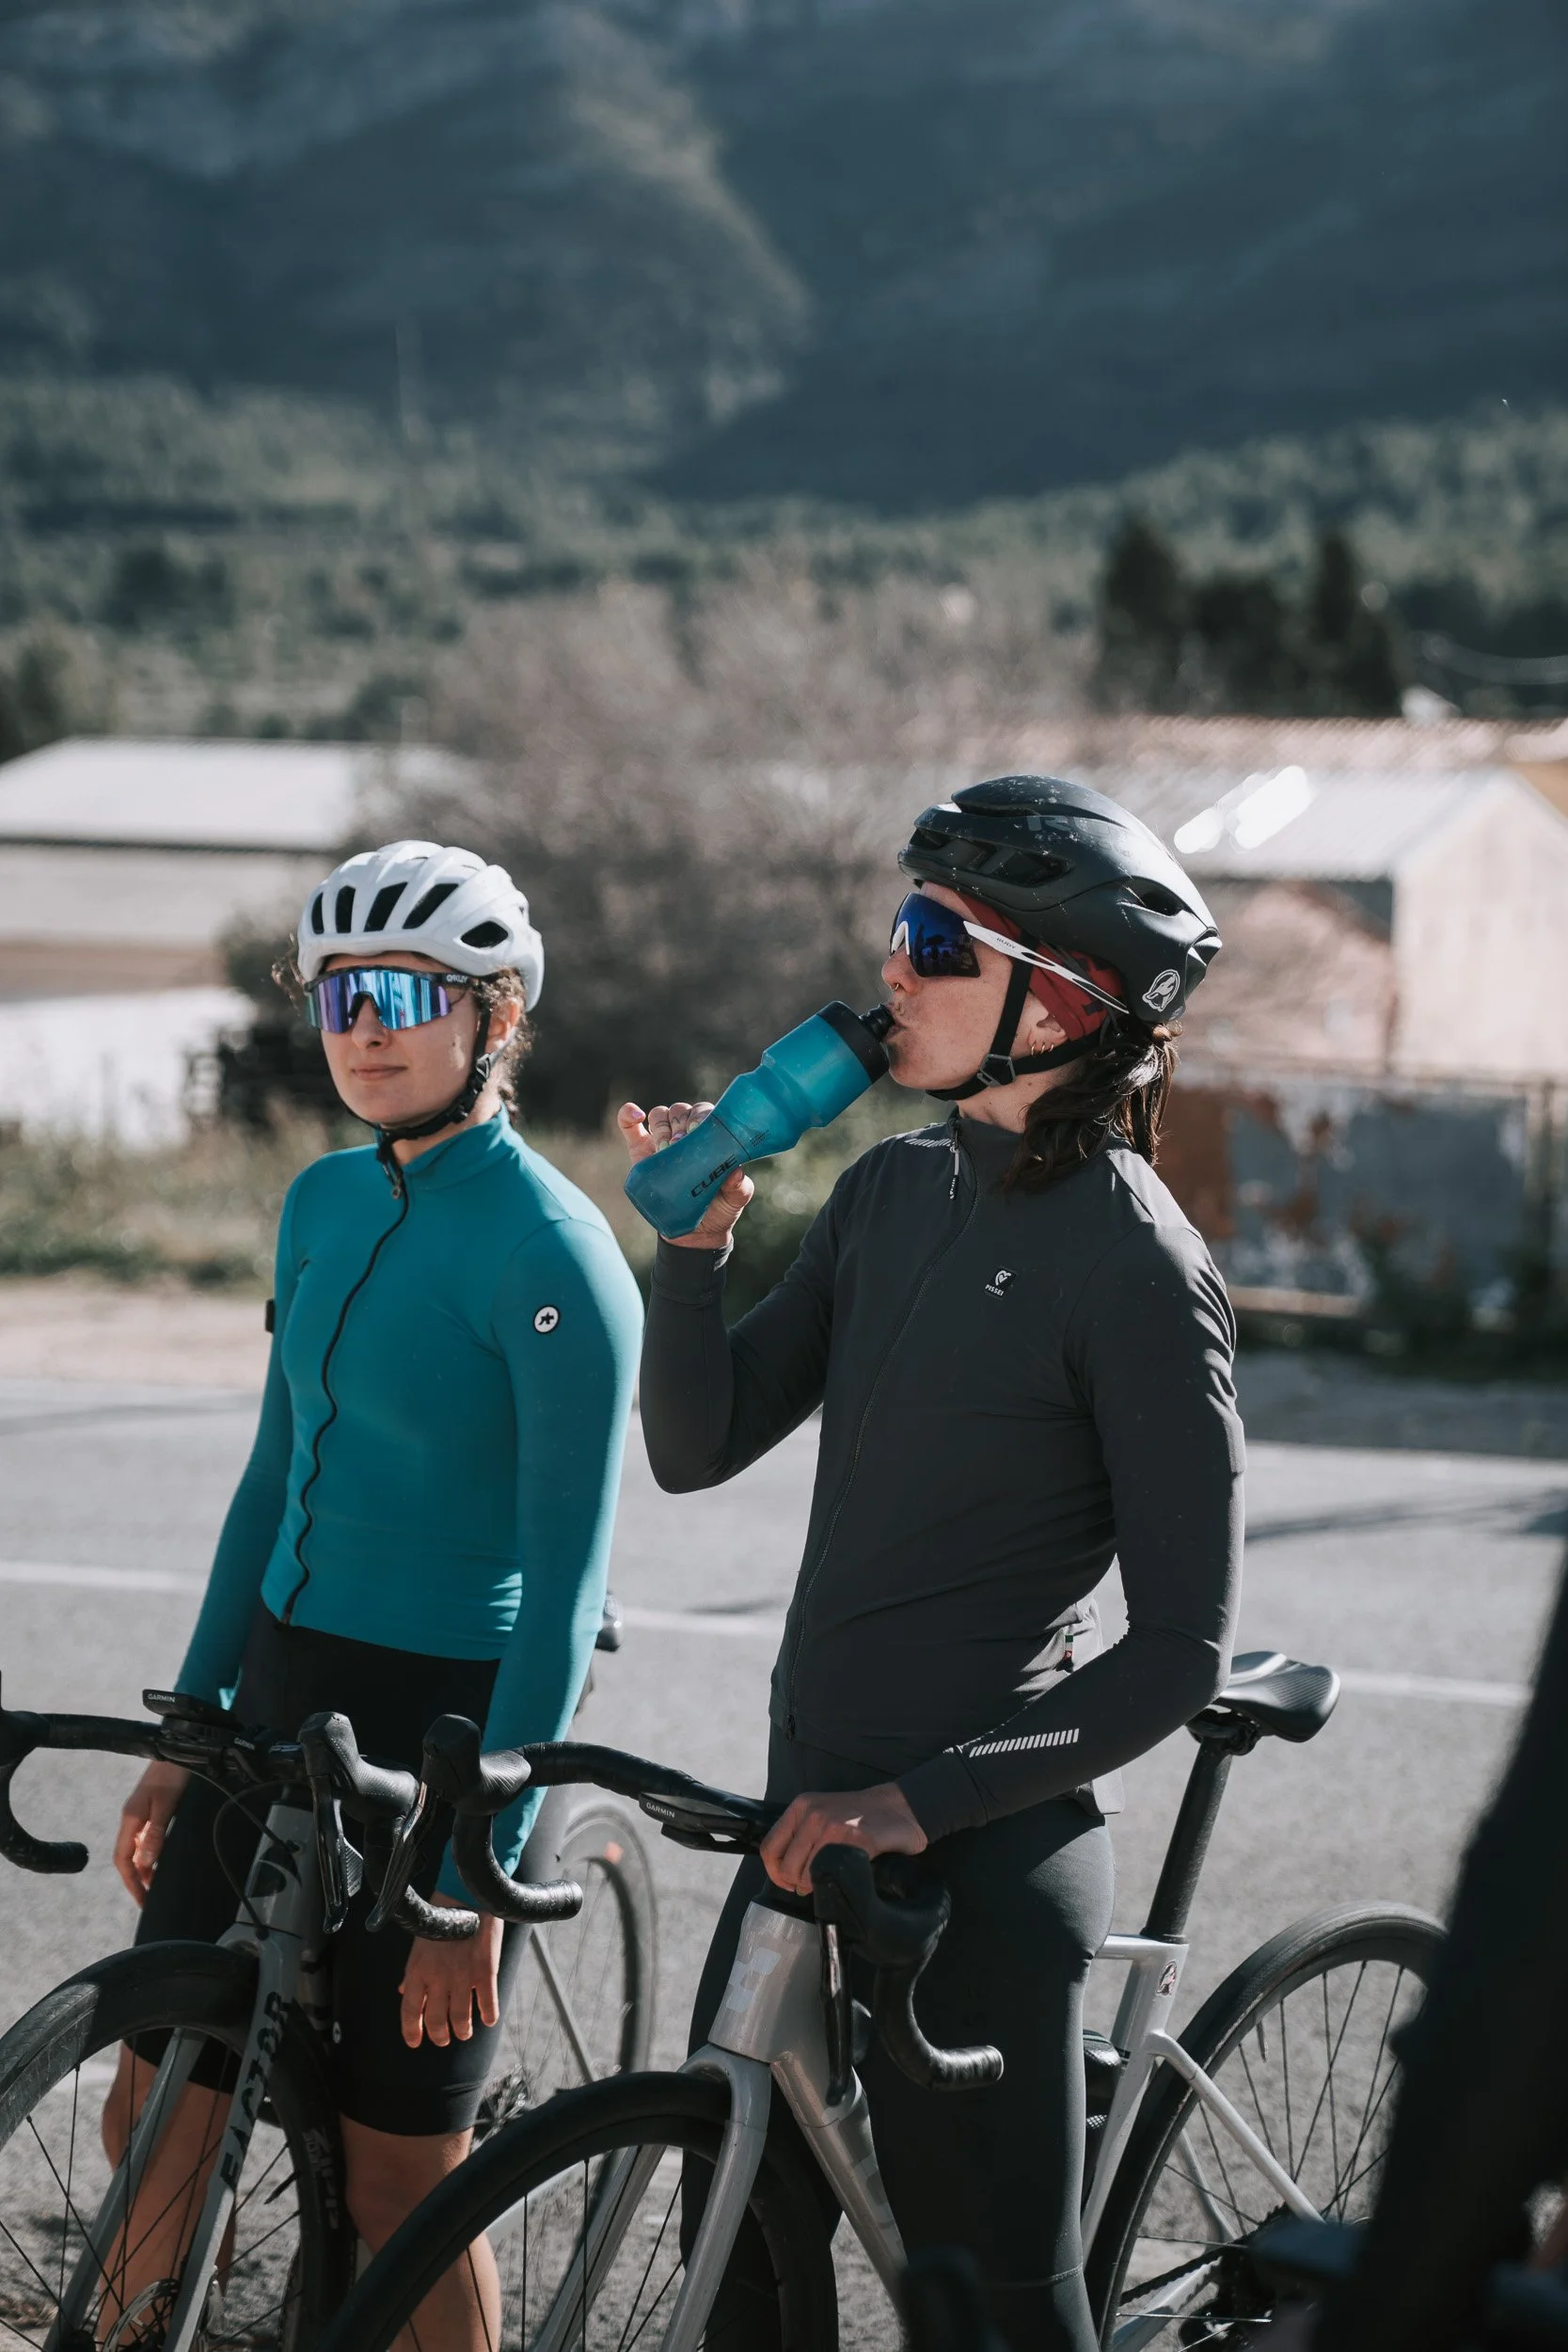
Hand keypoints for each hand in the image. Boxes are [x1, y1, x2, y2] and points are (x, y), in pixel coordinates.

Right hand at [114, 1761, 189, 1904]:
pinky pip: (146, 1839)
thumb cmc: (173, 1775)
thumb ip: (155, 1834)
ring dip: (144, 1868)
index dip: (132, 1883)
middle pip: (127, 1857)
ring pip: (137, 1849)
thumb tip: (144, 1864)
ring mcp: (141, 1813)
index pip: (123, 1860)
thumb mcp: (166, 1805)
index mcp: (131, 1819)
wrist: (180, 1747)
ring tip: (157, 1885)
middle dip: (137, 1880)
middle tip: (151, 1899)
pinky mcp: (152, 1808)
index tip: (143, 1901)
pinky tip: (161, 1860)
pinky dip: (151, 1854)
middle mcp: (132, 1818)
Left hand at [399, 1897, 503, 2049]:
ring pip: (461, 2018)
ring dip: (462, 2030)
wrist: (467, 1894)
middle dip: (440, 2036)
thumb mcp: (419, 1944)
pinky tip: (488, 2019)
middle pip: (437, 2021)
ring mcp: (462, 1977)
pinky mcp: (485, 1972)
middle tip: (444, 2039)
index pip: (410, 2011)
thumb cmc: (441, 1917)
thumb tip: (403, 1991)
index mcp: (417, 1971)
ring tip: (464, 2032)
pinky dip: (488, 2016)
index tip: (415, 2042)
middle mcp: (438, 1979)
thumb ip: (411, 1971)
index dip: (412, 2031)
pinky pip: (487, 2004)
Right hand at [616, 1099, 754, 1249]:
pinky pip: (629, 1124)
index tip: (696, 1131)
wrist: (693, 1231)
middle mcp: (686, 1132)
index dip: (699, 1116)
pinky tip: (637, 1116)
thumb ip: (740, 1187)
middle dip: (679, 1122)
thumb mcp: (735, 1198)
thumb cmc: (719, 1207)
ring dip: (660, 1125)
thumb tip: (735, 1172)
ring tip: (663, 1148)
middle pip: (680, 1111)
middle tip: (679, 1144)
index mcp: (710, 1135)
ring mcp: (662, 1139)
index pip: (704, 1112)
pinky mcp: (640, 1149)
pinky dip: (628, 1114)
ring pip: (659, 1115)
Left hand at [760, 1782, 927, 1897]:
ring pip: (807, 1875)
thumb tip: (790, 1878)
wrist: (900, 1807)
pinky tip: (848, 1874)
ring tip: (835, 1877)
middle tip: (816, 1884)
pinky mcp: (854, 1839)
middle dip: (799, 1883)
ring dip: (819, 1885)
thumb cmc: (861, 1816)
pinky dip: (837, 1882)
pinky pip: (832, 1874)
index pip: (770, 1848)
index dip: (775, 1873)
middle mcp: (813, 1814)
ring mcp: (833, 1826)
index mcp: (801, 1807)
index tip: (787, 1883)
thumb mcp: (822, 1815)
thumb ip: (802, 1839)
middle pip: (788, 1867)